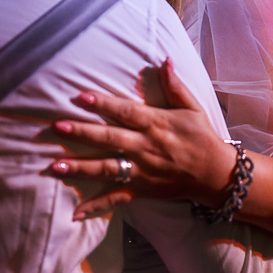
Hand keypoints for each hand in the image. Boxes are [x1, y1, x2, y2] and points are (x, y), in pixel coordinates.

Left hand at [48, 59, 234, 219]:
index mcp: (156, 124)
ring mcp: (142, 170)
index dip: (103, 103)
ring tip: (56, 165)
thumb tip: (165, 60)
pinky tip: (76, 212)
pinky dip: (97, 206)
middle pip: (110, 138)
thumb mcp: (193, 108)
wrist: (216, 174)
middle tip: (58, 127)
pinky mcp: (142, 190)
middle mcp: (146, 147)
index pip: (125, 111)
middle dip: (83, 132)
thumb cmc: (202, 137)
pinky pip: (117, 199)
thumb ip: (175, 85)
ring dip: (81, 167)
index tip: (81, 96)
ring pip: (108, 168)